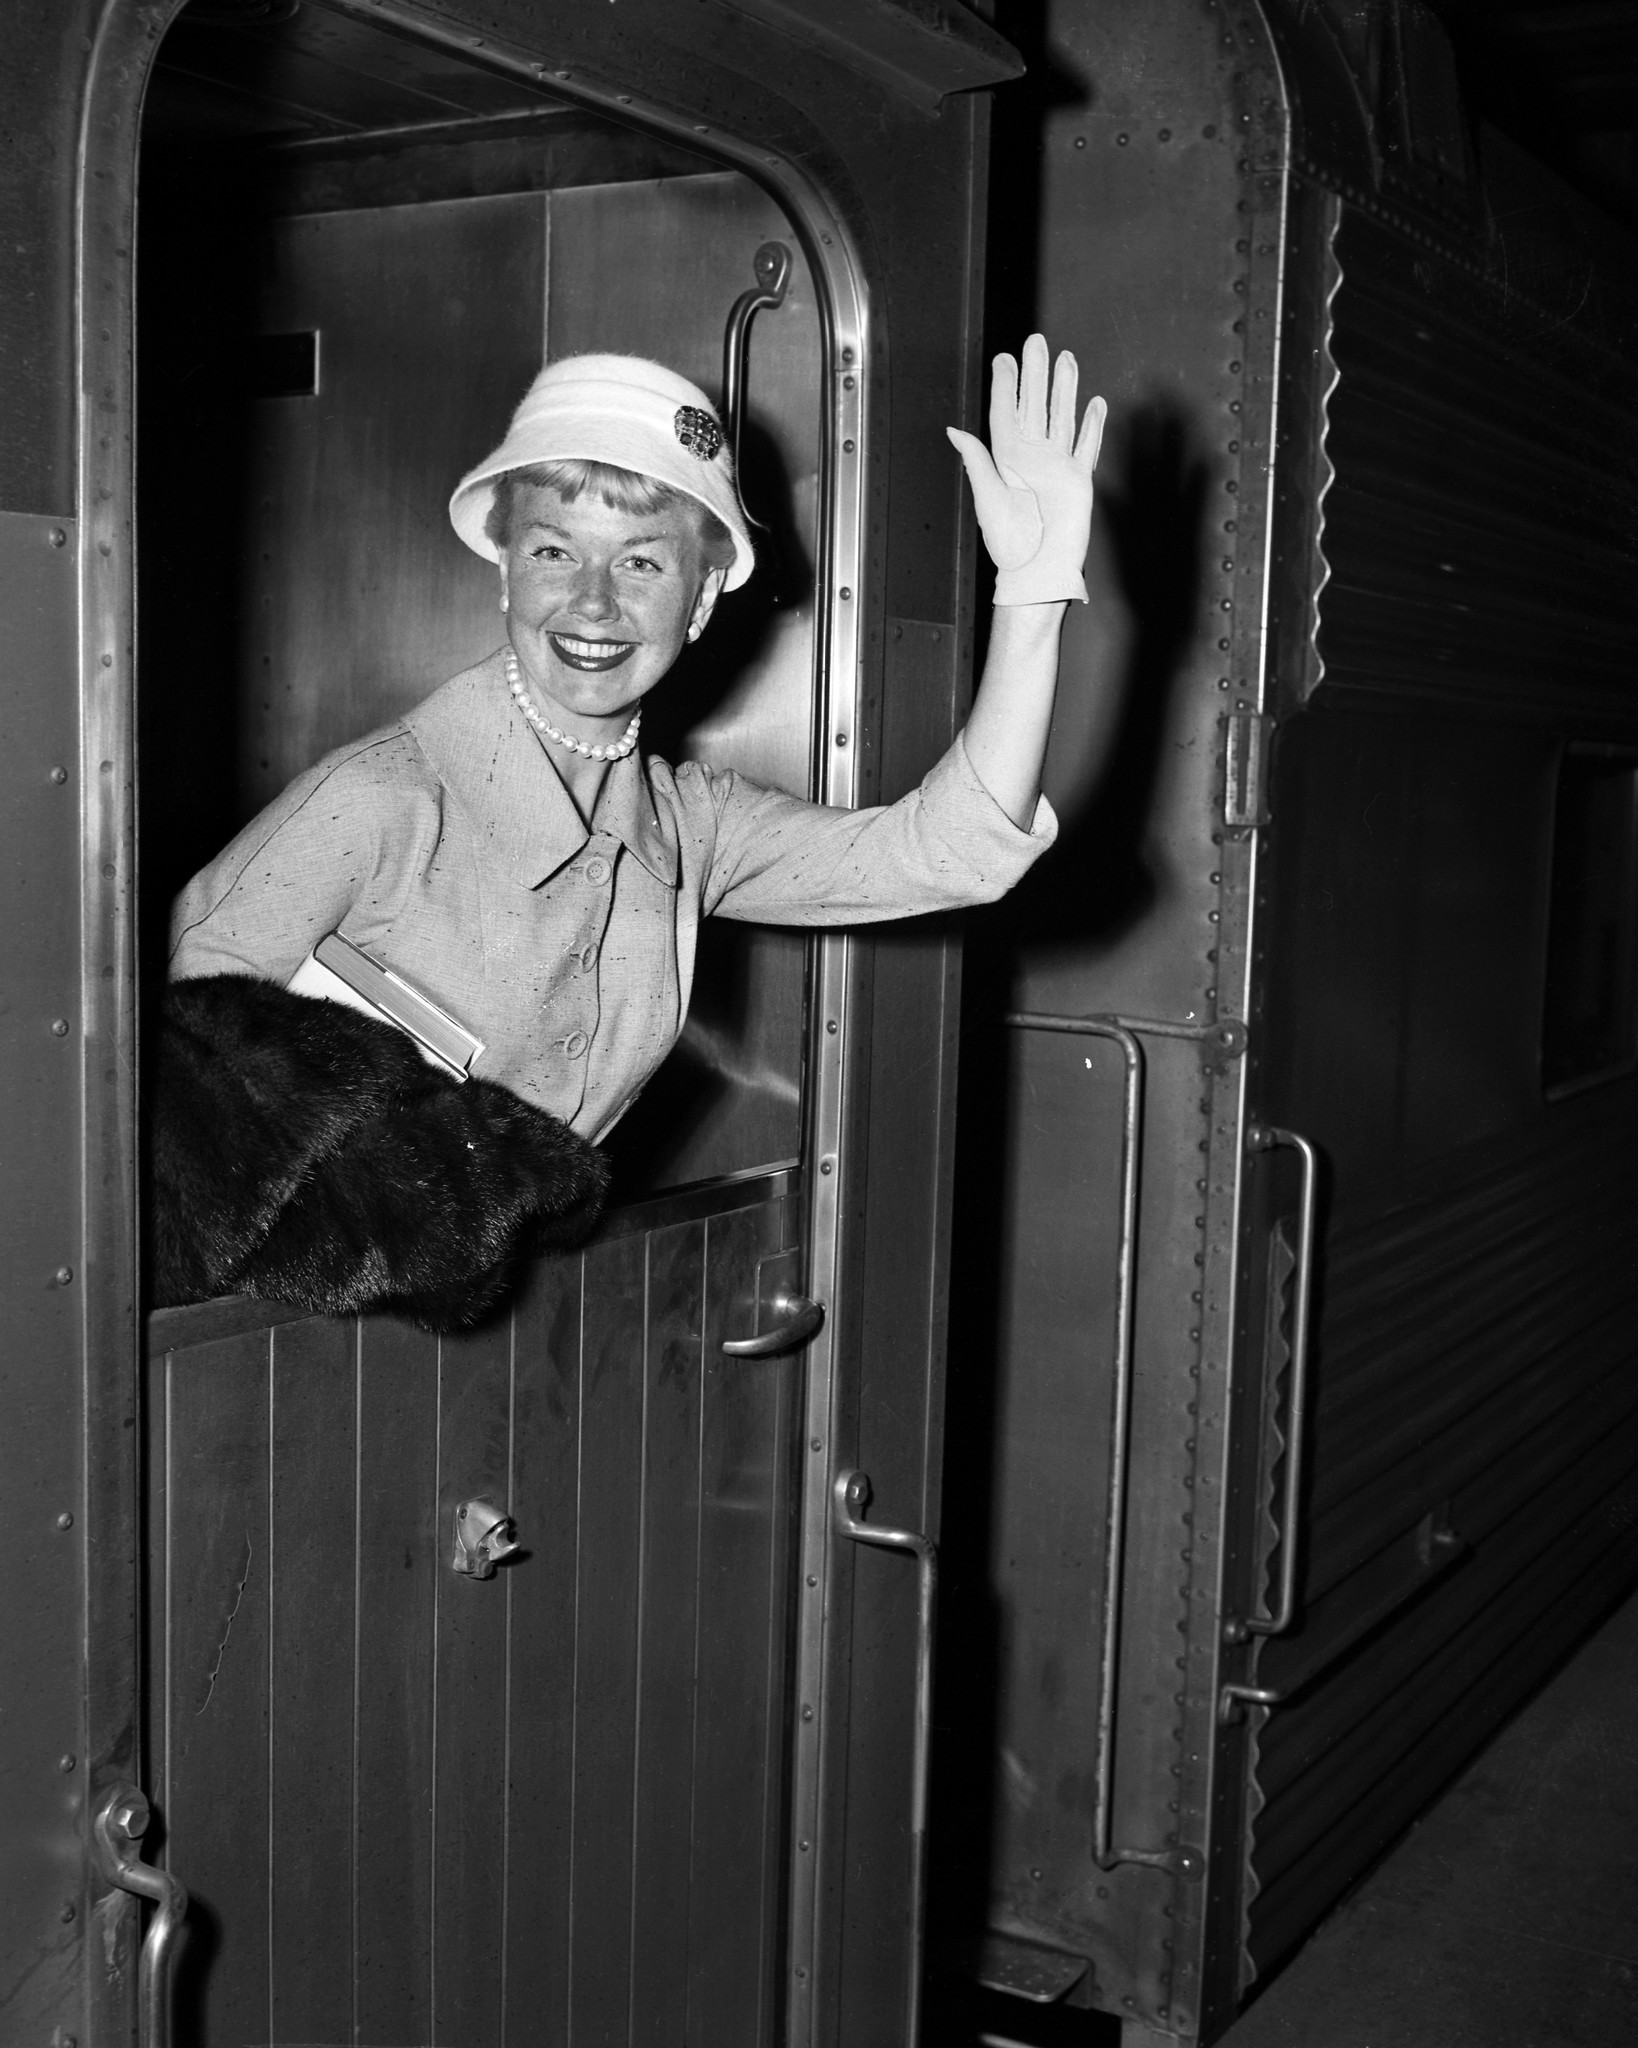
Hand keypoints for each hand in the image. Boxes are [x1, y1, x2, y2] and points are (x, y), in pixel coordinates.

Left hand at [947, 334, 1105, 604]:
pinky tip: (1094, 403)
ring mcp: (1057, 466)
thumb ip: (977, 462)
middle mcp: (1032, 457)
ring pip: (1062, 417)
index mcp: (1007, 460)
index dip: (1005, 385)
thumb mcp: (988, 499)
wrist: (1039, 569)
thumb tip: (954, 431)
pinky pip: (1087, 446)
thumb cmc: (1009, 543)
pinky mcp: (1079, 479)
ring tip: (1066, 359)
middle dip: (1036, 375)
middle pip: (1035, 406)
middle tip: (1035, 342)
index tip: (1004, 357)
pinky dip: (1092, 425)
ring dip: (1064, 389)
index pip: (1006, 413)